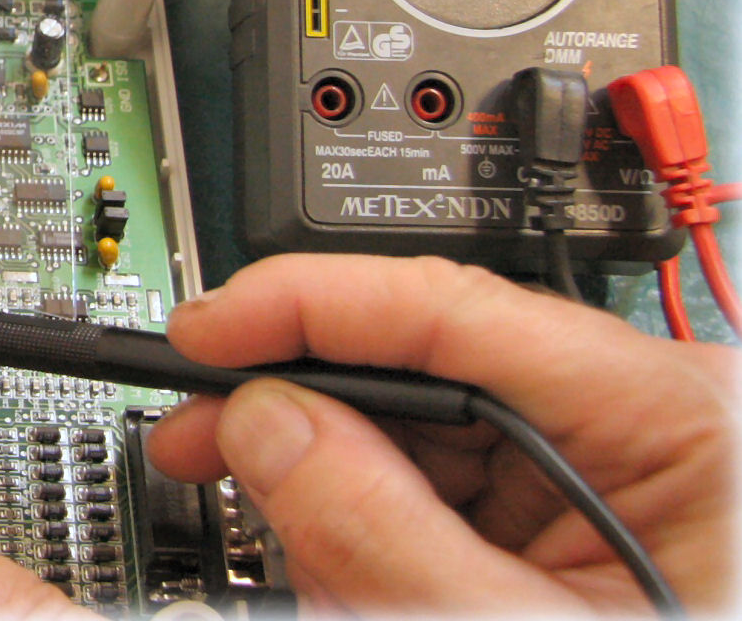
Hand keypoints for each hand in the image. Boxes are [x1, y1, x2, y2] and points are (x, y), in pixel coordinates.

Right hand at [149, 254, 736, 614]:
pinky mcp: (553, 505)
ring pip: (413, 429)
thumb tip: (268, 425)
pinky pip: (432, 482)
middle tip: (201, 432)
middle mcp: (629, 415)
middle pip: (418, 364)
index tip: (209, 329)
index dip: (305, 303)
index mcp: (668, 416)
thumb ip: (381, 533)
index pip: (451, 305)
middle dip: (301, 406)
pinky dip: (369, 524)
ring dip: (330, 483)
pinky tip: (349, 566)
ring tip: (298, 555)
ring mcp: (589, 460)